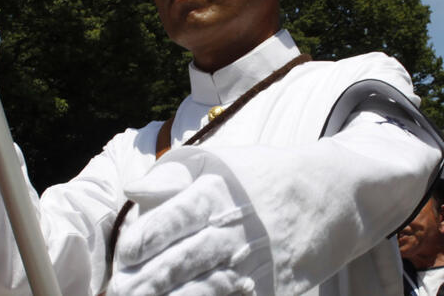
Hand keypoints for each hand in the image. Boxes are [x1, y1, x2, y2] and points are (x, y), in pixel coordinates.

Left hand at [107, 154, 271, 294]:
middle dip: (146, 282)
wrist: (326, 196)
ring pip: (204, 290)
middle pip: (182, 262)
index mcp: (214, 195)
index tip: (124, 255)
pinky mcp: (269, 290)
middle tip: (117, 292)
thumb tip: (132, 190)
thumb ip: (168, 176)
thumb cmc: (254, 176)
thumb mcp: (214, 161)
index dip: (145, 240)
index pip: (174, 219)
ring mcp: (252, 265)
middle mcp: (232, 232)